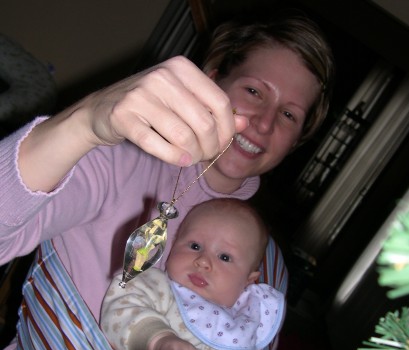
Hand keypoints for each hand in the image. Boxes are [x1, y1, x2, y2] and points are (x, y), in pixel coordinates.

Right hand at [85, 56, 247, 165]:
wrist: (102, 110)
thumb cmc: (150, 107)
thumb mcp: (184, 101)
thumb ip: (214, 110)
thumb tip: (243, 124)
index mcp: (182, 68)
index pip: (221, 103)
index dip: (226, 131)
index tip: (220, 145)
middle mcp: (163, 76)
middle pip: (205, 124)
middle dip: (209, 148)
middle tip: (204, 155)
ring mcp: (141, 95)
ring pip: (184, 137)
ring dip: (193, 155)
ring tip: (190, 158)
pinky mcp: (123, 116)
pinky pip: (158, 146)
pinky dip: (174, 158)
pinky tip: (179, 160)